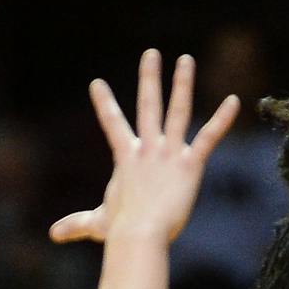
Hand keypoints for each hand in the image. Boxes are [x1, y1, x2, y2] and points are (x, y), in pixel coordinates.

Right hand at [49, 49, 240, 244]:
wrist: (139, 235)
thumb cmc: (119, 231)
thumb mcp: (97, 223)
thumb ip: (77, 225)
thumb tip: (53, 234)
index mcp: (126, 158)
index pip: (112, 124)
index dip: (104, 103)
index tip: (96, 83)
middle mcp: (147, 149)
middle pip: (148, 105)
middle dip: (149, 78)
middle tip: (151, 54)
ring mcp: (168, 154)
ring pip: (177, 111)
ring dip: (182, 83)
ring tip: (186, 59)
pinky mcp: (189, 165)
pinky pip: (208, 137)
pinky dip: (222, 119)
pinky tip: (234, 101)